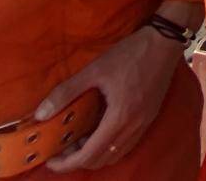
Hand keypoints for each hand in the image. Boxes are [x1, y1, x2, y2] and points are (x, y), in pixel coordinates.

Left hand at [34, 22, 184, 171]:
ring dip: (95, 154)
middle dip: (79, 160)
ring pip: (116, 154)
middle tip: (64, 148)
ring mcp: (144, 123)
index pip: (90, 154)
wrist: (165, 42)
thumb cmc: (130, 53)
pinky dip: (110, 147)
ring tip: (80, 140)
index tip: (51, 161)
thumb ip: (66, 92)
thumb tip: (39, 114)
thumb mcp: (95, 69)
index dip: (67, 163)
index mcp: (120, 117)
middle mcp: (134, 126)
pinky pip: (127, 144)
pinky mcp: (150, 117)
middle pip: (102, 160)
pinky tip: (101, 131)